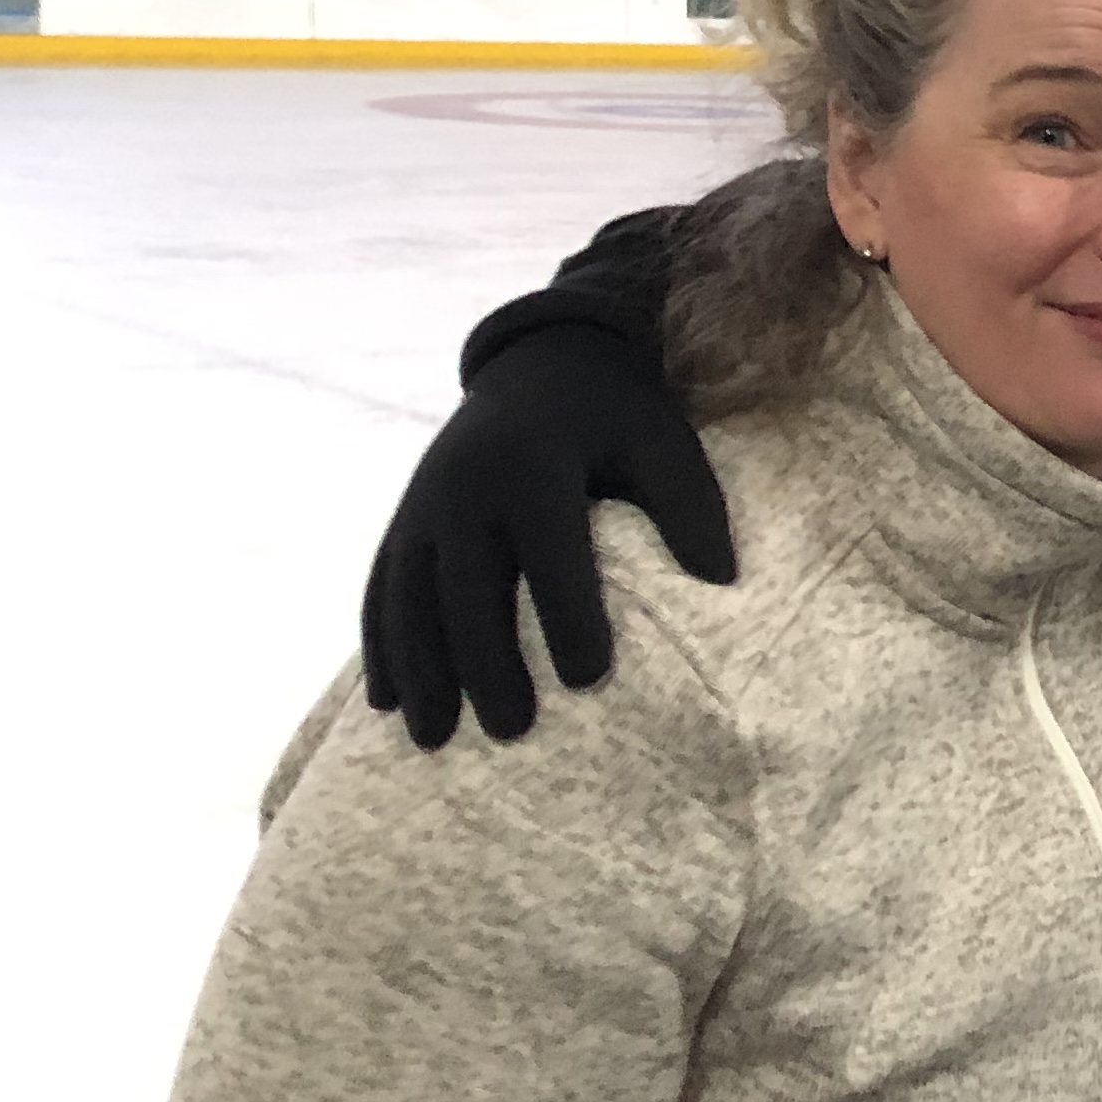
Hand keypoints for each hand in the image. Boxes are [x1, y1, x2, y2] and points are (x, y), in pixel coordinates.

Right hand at [361, 323, 734, 749]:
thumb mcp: (663, 443)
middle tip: (512, 730)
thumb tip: (721, 582)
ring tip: (435, 739)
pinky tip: (386, 703)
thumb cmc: (618, 418)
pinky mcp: (402, 521)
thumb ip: (690, 506)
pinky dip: (381, 647)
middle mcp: (463, 485)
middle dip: (486, 663)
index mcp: (533, 465)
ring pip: (408, 597)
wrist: (541, 363)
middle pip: (468, 588)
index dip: (568, 615)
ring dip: (419, 670)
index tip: (588, 681)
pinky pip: (380, 590)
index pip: (550, 551)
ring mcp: (422, 505)